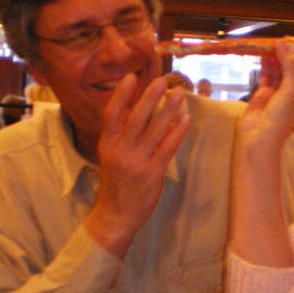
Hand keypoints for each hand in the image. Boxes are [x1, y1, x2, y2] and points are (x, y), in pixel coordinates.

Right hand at [86, 74, 190, 256]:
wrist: (115, 215)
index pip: (112, 114)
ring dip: (168, 109)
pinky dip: (177, 132)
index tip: (132, 77)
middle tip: (163, 80)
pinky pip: (167, 147)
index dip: (121, 94)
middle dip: (150, 97)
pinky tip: (185, 119)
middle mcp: (120, 150)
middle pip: (136, 117)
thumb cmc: (115, 184)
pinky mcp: (151, 173)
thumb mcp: (111, 157)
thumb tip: (141, 112)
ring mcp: (136, 162)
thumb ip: (123, 136)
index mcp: (107, 144)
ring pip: (154, 129)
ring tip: (179, 94)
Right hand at [237, 44, 293, 151]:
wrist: (258, 136)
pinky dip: (266, 66)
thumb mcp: (291, 88)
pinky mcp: (263, 94)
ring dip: (277, 59)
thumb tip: (283, 44)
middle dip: (291, 57)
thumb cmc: (281, 116)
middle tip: (286, 41)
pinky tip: (264, 54)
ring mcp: (278, 95)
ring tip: (274, 44)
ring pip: (279, 73)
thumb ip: (289, 65)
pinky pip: (266, 77)